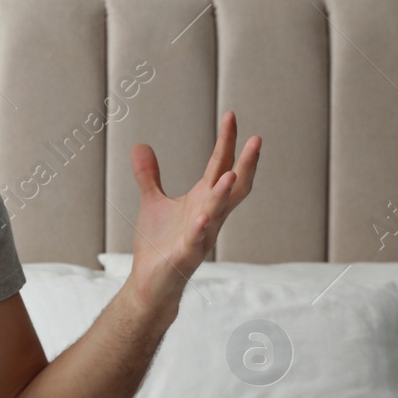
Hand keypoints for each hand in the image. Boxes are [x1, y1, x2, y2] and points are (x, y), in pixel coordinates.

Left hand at [127, 110, 260, 313]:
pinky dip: (199, 228)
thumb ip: (149, 175)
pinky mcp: (186, 255)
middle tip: (257, 139)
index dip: (227, 142)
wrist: (151, 281)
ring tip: (229, 173)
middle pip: (232, 186)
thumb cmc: (158, 243)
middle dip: (245, 164)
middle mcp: (209, 215)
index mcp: (203, 200)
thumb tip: (141, 145)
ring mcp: (201, 236)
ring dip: (224, 194)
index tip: (231, 116)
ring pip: (218, 212)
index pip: (219, 166)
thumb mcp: (153, 202)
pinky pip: (195, 240)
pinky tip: (201, 216)